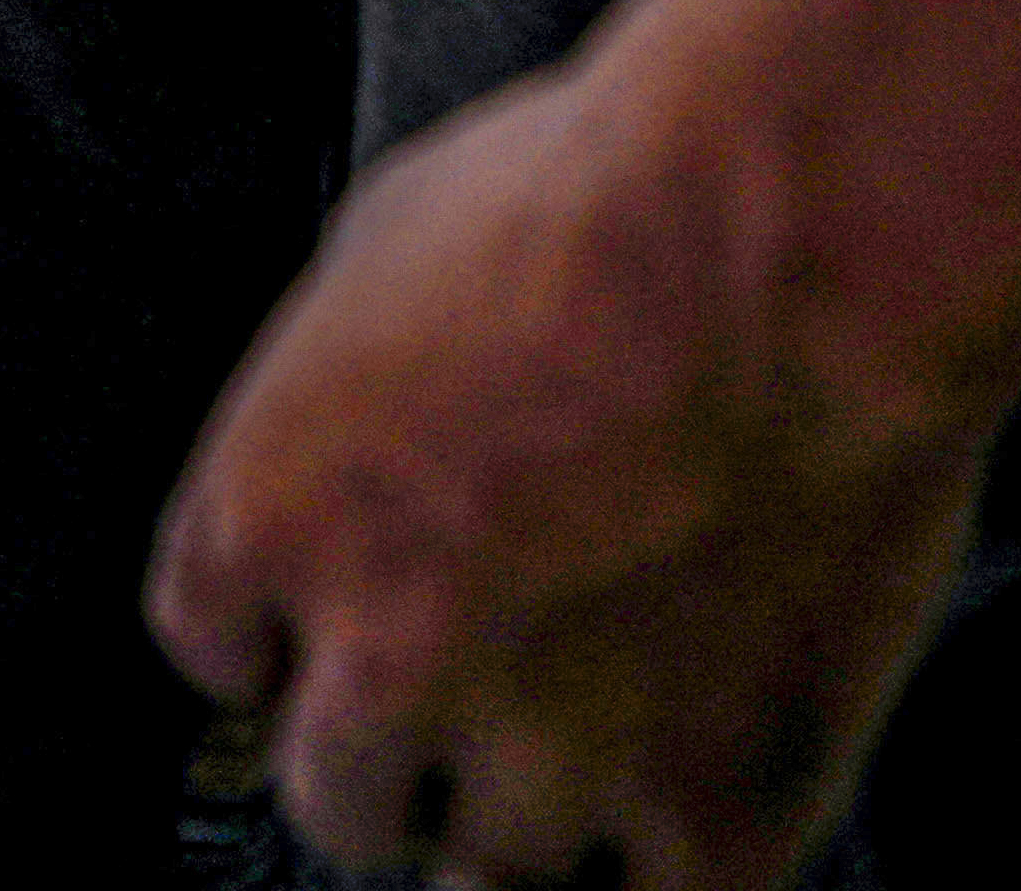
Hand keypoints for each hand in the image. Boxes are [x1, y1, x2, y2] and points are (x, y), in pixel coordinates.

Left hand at [152, 27, 1002, 889]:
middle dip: (398, 748)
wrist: (803, 239)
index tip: (339, 621)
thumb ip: (339, 388)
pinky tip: (687, 811)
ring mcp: (550, 753)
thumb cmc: (608, 198)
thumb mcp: (386, 245)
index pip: (216, 648)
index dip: (293, 635)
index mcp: (272, 514)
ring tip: (601, 729)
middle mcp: (382, 660)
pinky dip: (665, 869)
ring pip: (490, 873)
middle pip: (339, 796)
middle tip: (480, 681)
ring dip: (532, 812)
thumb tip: (356, 435)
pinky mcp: (715, 813)